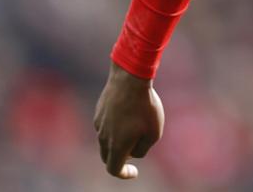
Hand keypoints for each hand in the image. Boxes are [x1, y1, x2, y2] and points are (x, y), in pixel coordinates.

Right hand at [93, 61, 164, 179]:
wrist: (130, 78)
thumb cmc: (145, 107)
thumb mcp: (154, 133)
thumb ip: (143, 149)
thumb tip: (133, 153)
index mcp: (117, 146)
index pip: (114, 169)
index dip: (124, 174)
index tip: (134, 172)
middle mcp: (103, 137)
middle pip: (107, 157)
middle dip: (120, 158)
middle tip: (135, 150)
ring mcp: (99, 124)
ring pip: (106, 140)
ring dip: (118, 141)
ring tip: (135, 127)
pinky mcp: (99, 111)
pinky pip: (106, 125)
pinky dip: (115, 127)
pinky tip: (128, 114)